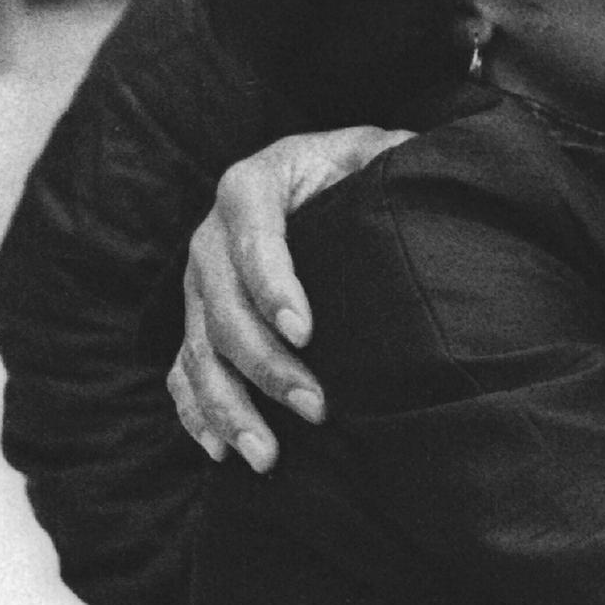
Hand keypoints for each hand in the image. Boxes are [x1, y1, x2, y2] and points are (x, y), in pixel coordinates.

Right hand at [168, 126, 407, 470]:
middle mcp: (211, 238)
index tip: (306, 333)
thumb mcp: (374, 150)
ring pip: (199, 351)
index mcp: (252, 186)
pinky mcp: (196, 321)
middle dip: (266, 365)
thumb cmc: (351, 168)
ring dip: (229, 407)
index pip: (254, 237)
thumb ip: (394, 156)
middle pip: (224, 308)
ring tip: (267, 455)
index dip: (274, 285)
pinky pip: (183, 371)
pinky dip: (196, 412)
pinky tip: (221, 451)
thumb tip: (422, 169)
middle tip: (317, 408)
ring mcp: (198, 285)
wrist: (311, 178)